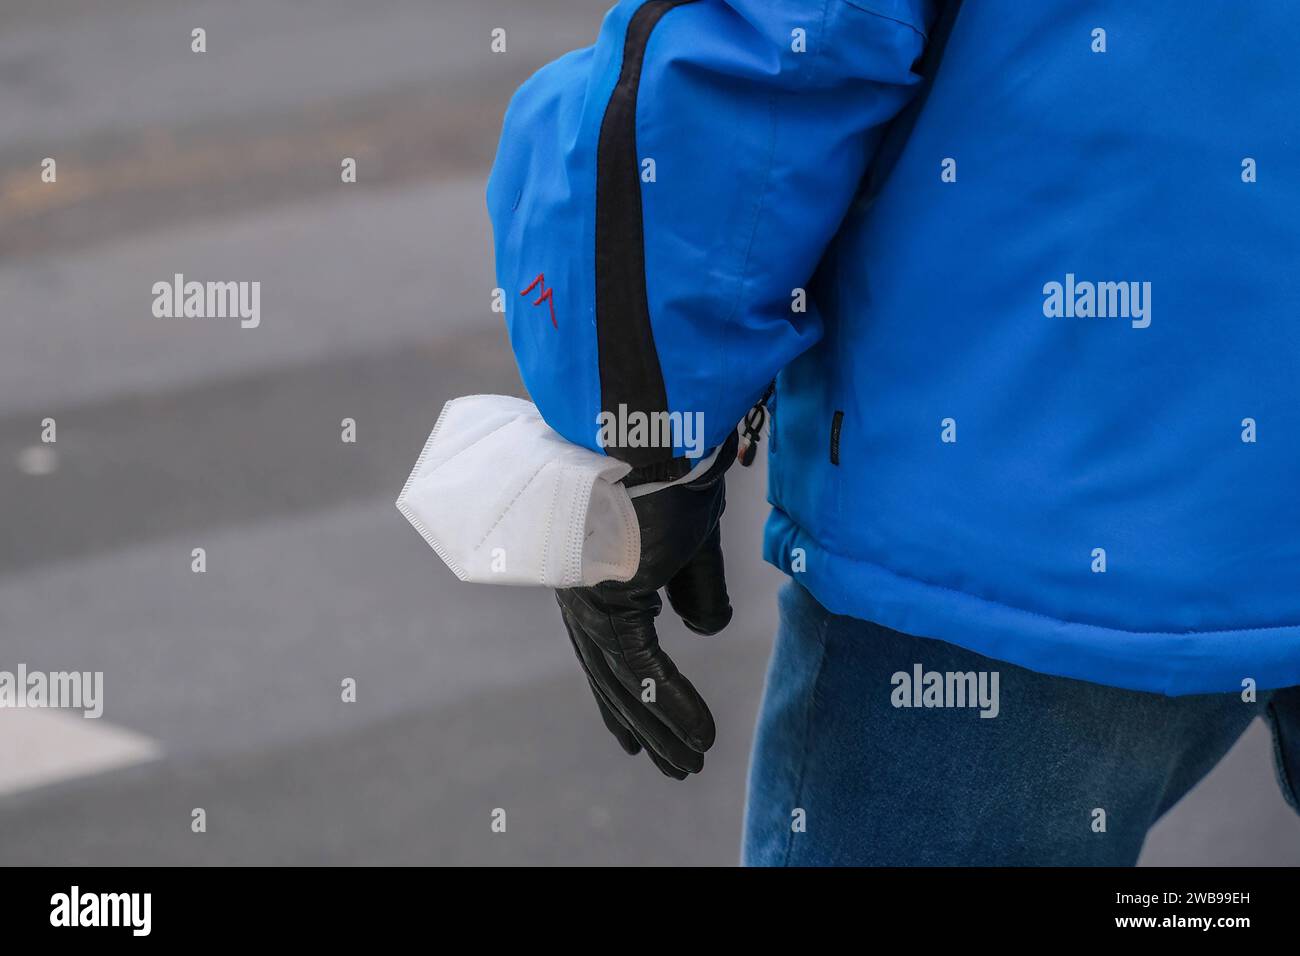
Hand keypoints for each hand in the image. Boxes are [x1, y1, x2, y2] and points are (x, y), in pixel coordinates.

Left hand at [556, 433, 736, 778]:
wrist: (654, 431)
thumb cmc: (673, 472)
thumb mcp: (692, 541)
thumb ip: (695, 589)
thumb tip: (705, 631)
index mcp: (594, 572)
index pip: (606, 649)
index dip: (623, 696)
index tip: (632, 737)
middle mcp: (583, 591)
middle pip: (610, 676)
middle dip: (641, 725)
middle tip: (668, 766)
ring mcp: (590, 600)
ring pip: (624, 684)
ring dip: (662, 730)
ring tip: (690, 767)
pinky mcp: (609, 603)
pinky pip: (643, 672)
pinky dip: (675, 708)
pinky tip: (700, 739)